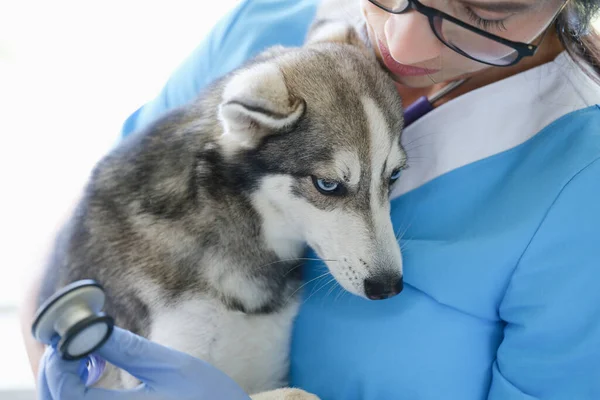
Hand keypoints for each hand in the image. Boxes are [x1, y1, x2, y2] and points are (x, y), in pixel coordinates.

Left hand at [37, 326, 251, 398]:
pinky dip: (78, 399)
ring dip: (64, 387)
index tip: (69, 339)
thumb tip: (91, 329)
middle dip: (55, 374)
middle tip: (72, 344)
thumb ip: (126, 349)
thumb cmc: (209, 397)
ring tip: (86, 360)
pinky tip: (94, 381)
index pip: (66, 395)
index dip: (58, 364)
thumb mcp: (171, 367)